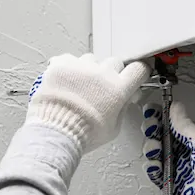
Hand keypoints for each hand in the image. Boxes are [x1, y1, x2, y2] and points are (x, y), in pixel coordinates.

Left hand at [27, 53, 150, 153]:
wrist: (56, 132)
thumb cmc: (84, 134)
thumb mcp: (113, 128)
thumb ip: (122, 109)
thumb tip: (125, 99)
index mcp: (118, 89)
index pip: (138, 69)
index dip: (138, 72)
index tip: (135, 75)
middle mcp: (102, 74)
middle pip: (115, 62)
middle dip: (112, 73)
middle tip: (103, 87)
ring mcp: (81, 67)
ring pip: (92, 59)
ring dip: (90, 69)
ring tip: (81, 85)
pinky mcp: (62, 66)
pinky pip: (70, 59)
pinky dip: (69, 68)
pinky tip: (67, 80)